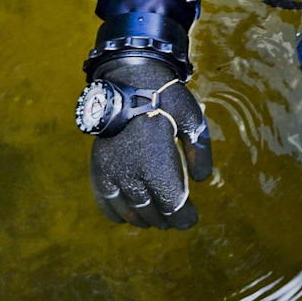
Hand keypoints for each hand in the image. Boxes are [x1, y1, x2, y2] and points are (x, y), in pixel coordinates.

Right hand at [88, 59, 212, 228]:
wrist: (129, 80)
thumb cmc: (167, 99)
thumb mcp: (193, 120)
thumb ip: (199, 151)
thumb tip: (202, 179)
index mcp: (157, 163)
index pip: (171, 204)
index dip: (183, 217)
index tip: (191, 219)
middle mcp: (132, 172)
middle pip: (151, 210)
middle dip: (166, 218)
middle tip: (176, 220)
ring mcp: (112, 170)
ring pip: (129, 208)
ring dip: (144, 218)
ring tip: (156, 221)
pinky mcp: (99, 166)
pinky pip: (105, 199)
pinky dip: (117, 212)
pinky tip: (126, 217)